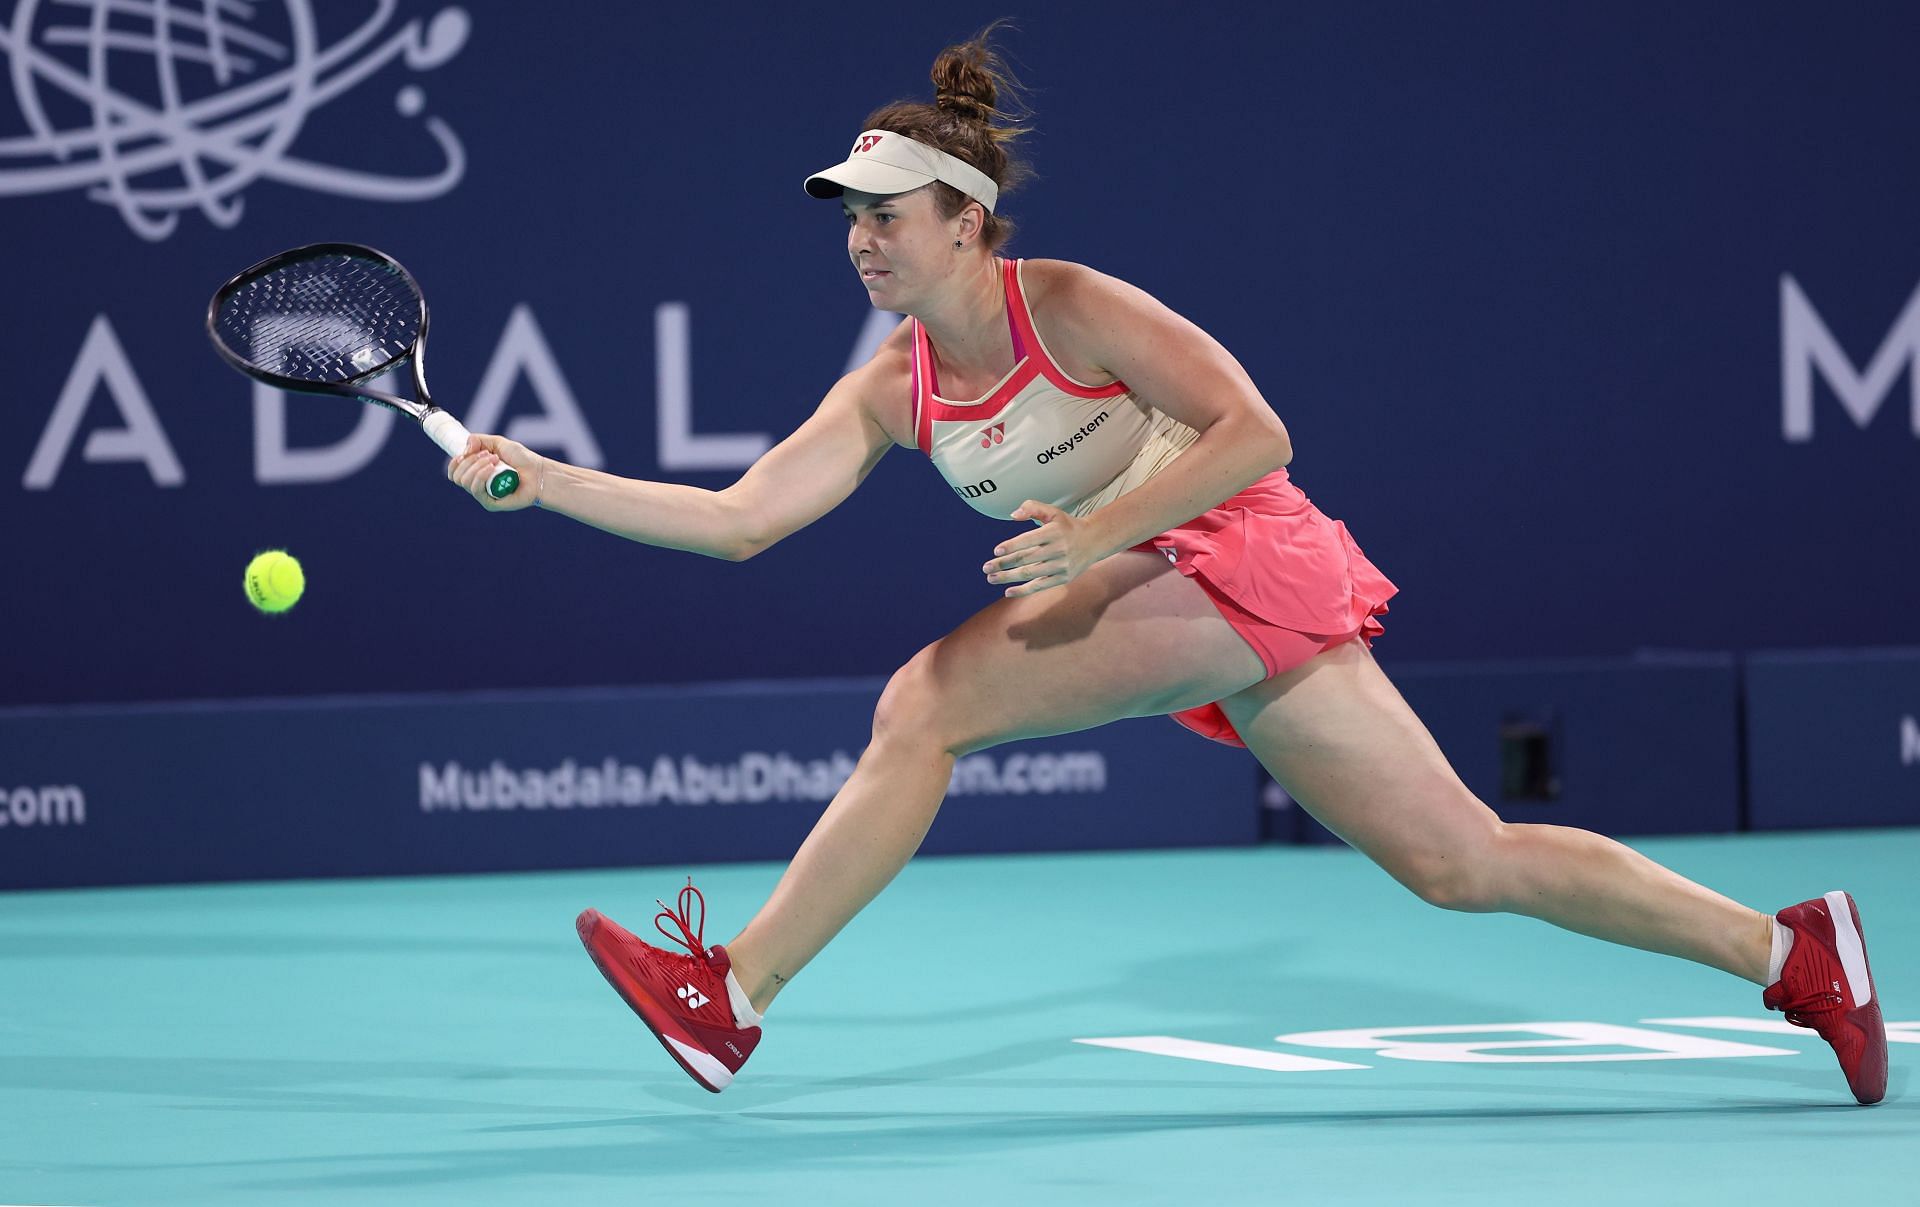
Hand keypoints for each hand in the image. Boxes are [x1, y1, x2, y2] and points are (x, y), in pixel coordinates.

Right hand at [447, 433, 544, 511]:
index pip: (454, 473)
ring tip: (496, 460)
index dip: (454, 462)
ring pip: (465, 482)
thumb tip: (464, 449)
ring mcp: (483, 496)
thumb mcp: (499, 443)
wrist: (539, 473)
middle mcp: (477, 485)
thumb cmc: (522, 459)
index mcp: (476, 473)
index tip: (465, 453)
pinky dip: (480, 476)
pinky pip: (476, 490)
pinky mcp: (491, 503)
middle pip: (458, 476)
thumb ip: (479, 440)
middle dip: (470, 461)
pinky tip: (491, 468)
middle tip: (491, 455)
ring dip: (477, 466)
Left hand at [982, 500, 1099, 596]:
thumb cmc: (1067, 525)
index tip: (996, 551)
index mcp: (1054, 532)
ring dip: (1008, 578)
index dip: (1011, 546)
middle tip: (986, 567)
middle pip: (1025, 559)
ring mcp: (1061, 566)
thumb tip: (1013, 515)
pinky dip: (1023, 590)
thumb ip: (1032, 508)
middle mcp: (1058, 550)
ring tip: (991, 578)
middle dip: (1004, 564)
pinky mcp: (1063, 578)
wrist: (1094, 541)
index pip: (1028, 540)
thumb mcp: (1052, 512)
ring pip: (1030, 574)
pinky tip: (1008, 591)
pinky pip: (1040, 586)